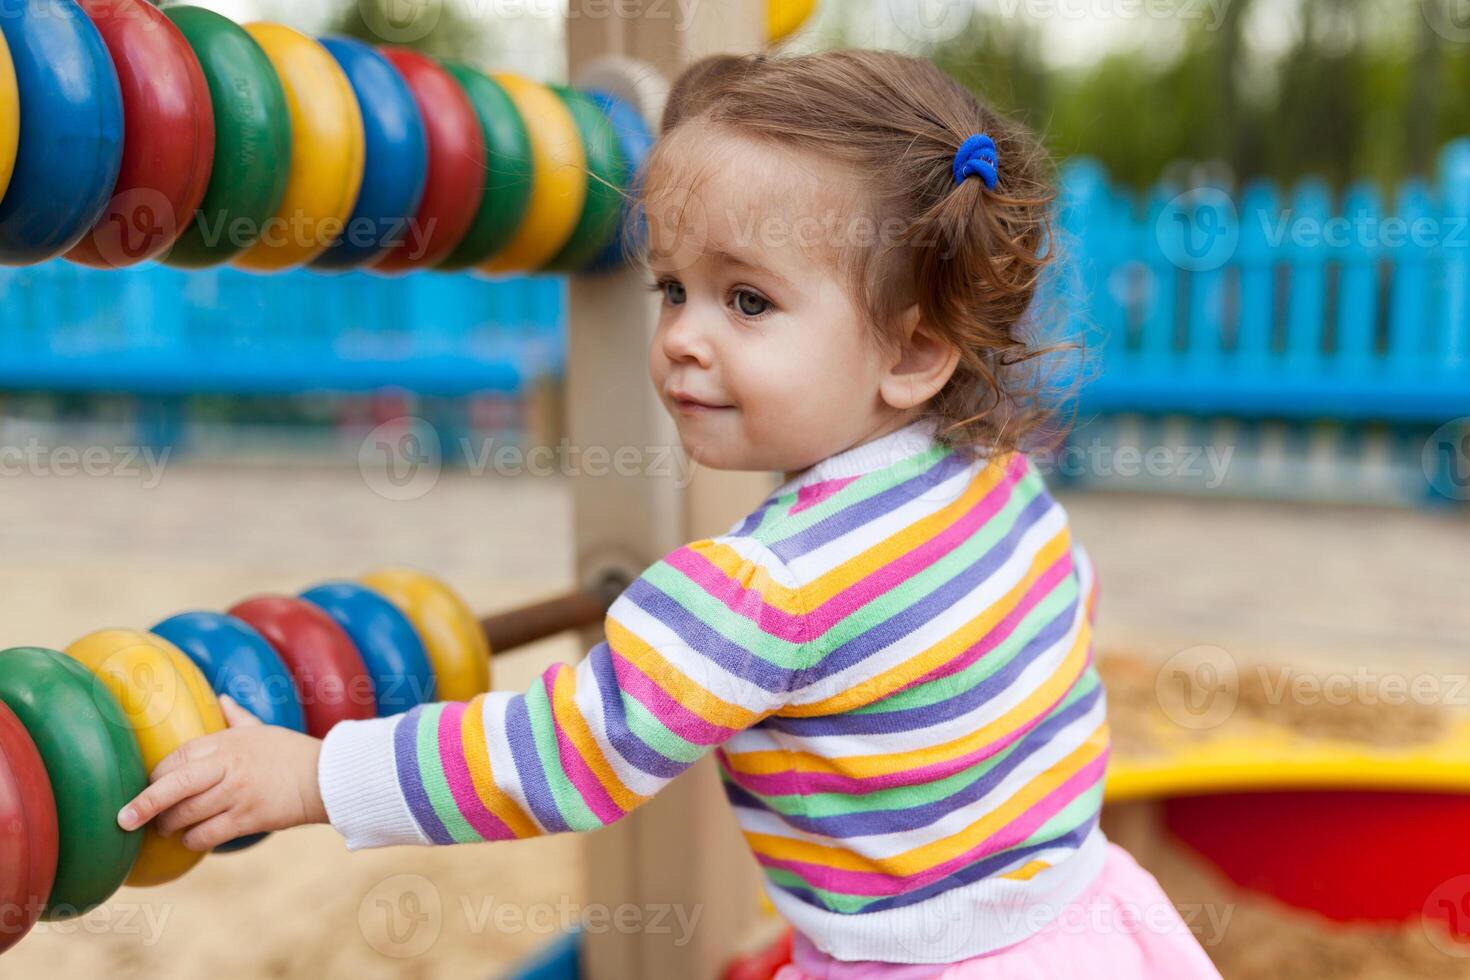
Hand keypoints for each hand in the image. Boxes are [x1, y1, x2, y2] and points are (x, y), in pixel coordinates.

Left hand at [117, 695, 328, 850]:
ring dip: (170, 826)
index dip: (155, 777)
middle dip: (143, 805)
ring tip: (166, 829)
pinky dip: (193, 840)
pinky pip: (206, 835)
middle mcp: (226, 766)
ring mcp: (235, 793)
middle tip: (123, 819)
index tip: (145, 787)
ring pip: (185, 815)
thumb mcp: (263, 729)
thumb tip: (222, 698)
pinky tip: (192, 839)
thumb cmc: (291, 752)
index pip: (175, 759)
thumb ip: (237, 716)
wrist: (326, 776)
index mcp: (225, 742)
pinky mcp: (246, 818)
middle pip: (172, 787)